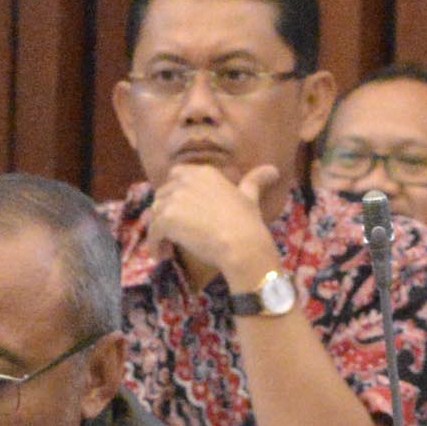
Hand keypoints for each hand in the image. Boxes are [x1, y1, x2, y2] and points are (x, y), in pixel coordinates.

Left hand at [139, 161, 281, 292]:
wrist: (241, 244)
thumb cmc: (247, 222)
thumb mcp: (250, 197)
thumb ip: (255, 181)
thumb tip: (273, 170)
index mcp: (204, 173)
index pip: (176, 175)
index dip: (175, 193)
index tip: (181, 210)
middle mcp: (186, 181)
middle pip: (162, 194)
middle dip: (165, 212)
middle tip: (173, 232)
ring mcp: (174, 199)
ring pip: (155, 214)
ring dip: (159, 230)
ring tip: (168, 247)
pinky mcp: (166, 219)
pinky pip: (153, 232)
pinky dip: (154, 245)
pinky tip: (163, 255)